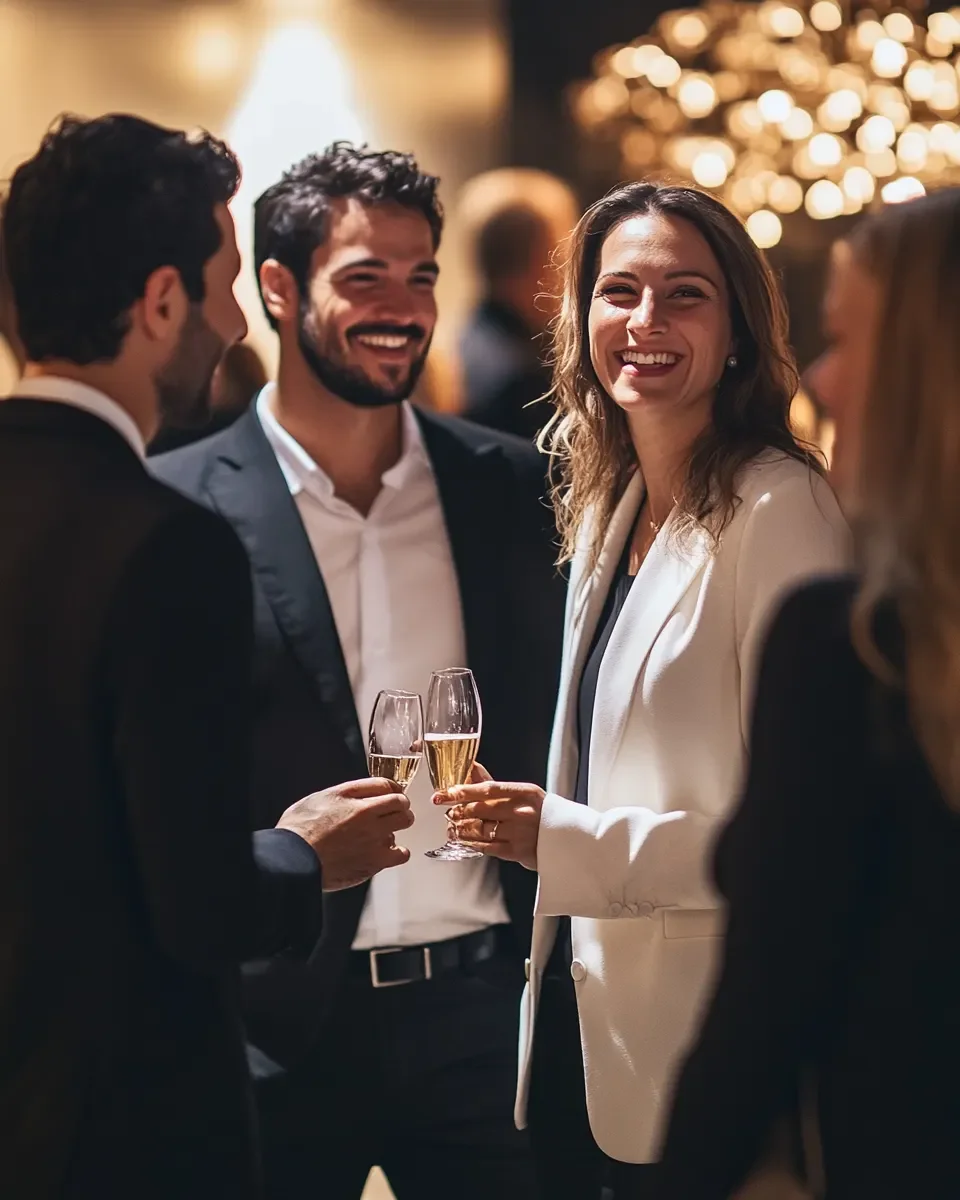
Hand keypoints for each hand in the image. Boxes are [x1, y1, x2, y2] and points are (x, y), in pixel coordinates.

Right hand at [277, 778, 413, 891]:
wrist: (295, 860)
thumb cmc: (300, 830)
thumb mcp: (321, 797)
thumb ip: (346, 792)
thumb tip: (362, 792)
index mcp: (354, 798)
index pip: (386, 785)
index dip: (392, 788)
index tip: (393, 792)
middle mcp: (368, 816)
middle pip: (401, 804)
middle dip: (400, 805)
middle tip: (393, 811)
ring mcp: (375, 839)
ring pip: (404, 825)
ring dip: (397, 826)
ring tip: (385, 831)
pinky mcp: (375, 862)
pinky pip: (401, 854)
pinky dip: (398, 851)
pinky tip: (388, 852)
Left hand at [434, 763, 544, 871]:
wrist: (567, 839)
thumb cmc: (542, 813)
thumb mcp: (524, 794)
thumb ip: (495, 784)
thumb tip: (471, 768)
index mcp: (524, 792)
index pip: (487, 788)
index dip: (463, 791)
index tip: (446, 793)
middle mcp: (522, 811)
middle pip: (480, 810)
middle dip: (459, 811)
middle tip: (449, 811)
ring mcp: (519, 832)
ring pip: (480, 829)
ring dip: (461, 829)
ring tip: (452, 827)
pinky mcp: (517, 852)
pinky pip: (487, 847)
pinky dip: (471, 843)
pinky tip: (464, 840)